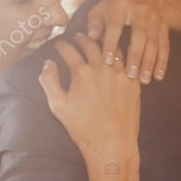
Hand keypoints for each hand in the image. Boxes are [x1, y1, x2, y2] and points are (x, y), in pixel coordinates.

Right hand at [39, 33, 140, 180]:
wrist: (112, 143)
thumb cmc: (83, 128)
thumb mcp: (57, 106)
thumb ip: (49, 81)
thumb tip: (47, 63)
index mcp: (81, 73)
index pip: (69, 51)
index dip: (61, 45)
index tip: (58, 44)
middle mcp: (102, 68)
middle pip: (91, 45)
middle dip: (81, 39)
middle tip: (77, 37)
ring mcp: (120, 74)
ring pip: (111, 49)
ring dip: (103, 42)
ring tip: (98, 40)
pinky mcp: (133, 82)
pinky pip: (128, 61)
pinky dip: (120, 54)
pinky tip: (117, 54)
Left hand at [84, 0, 171, 83]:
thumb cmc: (114, 7)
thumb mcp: (101, 9)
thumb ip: (94, 23)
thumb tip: (90, 37)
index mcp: (121, 5)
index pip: (116, 25)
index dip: (111, 43)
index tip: (107, 61)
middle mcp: (141, 10)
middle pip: (139, 35)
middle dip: (135, 55)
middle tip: (129, 75)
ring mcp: (155, 19)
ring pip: (154, 42)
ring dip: (150, 62)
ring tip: (144, 79)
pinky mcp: (164, 27)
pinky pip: (165, 46)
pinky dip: (163, 62)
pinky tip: (158, 76)